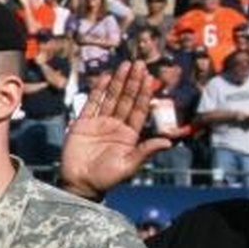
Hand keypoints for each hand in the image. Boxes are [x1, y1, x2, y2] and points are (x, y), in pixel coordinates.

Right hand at [59, 62, 165, 199]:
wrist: (79, 183)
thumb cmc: (106, 178)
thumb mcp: (129, 165)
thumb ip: (146, 150)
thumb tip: (169, 142)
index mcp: (129, 135)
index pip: (139, 109)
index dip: (144, 93)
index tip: (150, 77)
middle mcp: (116, 126)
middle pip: (127, 99)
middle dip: (133, 81)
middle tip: (139, 63)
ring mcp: (99, 123)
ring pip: (111, 98)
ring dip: (118, 82)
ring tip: (125, 65)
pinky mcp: (83, 123)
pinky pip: (92, 103)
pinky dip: (99, 91)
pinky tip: (105, 78)